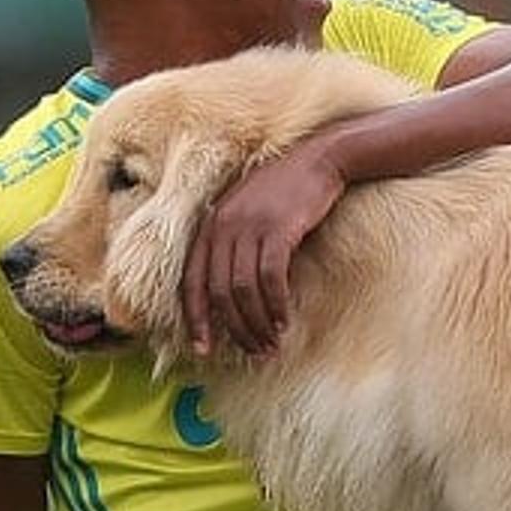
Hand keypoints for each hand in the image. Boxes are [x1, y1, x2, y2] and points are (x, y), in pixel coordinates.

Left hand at [181, 138, 347, 357]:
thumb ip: (235, 244)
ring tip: (271, 343)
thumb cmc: (286, 190)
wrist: (319, 158)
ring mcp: (249, 226)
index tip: (203, 350)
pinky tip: (284, 321)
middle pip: (219, 293)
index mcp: (210, 224)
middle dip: (235, 330)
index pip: (192, 282)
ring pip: (243, 291)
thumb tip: (234, 293)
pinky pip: (270, 279)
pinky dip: (275, 306)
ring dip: (257, 324)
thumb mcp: (248, 213)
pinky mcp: (277, 229)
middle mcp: (223, 226)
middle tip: (253, 351)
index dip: (196, 320)